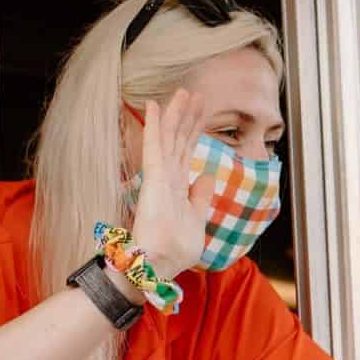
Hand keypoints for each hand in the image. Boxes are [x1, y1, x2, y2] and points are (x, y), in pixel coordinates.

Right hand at [127, 90, 218, 278]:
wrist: (157, 267)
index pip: (186, 152)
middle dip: (186, 117)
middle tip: (193, 92)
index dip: (193, 131)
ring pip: (168, 138)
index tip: (200, 110)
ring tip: (183, 91)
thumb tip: (207, 176)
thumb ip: (200, 198)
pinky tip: (154, 105)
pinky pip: (154, 147)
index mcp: (177, 188)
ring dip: (175, 114)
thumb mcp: (196, 222)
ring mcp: (159, 177)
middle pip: (178, 140)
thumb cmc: (173, 251)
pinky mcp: (153, 180)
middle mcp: (167, 178)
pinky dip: (154, 126)